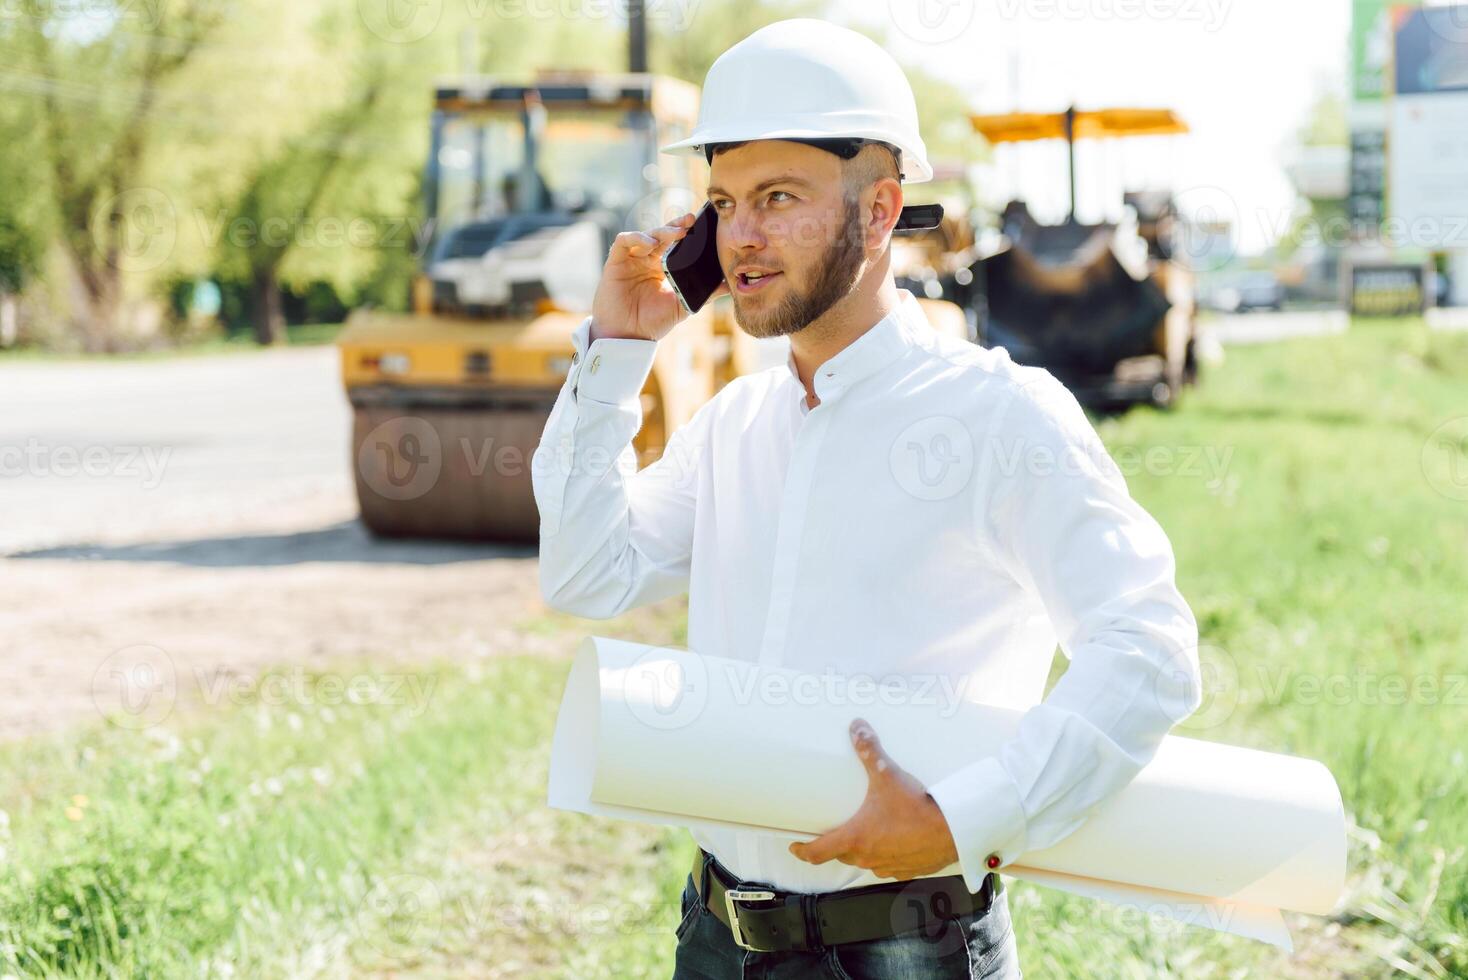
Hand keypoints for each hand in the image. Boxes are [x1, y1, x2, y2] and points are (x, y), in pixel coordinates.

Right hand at [589, 211, 728, 341]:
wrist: (629, 336)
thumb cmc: (653, 323)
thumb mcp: (682, 306)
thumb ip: (704, 295)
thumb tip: (729, 286)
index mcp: (663, 267)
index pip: (675, 244)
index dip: (686, 231)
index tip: (700, 224)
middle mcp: (647, 260)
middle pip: (662, 235)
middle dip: (676, 225)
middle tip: (690, 221)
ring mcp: (631, 260)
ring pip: (646, 235)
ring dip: (661, 231)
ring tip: (676, 233)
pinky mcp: (615, 262)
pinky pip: (624, 241)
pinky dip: (636, 237)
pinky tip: (649, 243)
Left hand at [788, 719, 958, 879]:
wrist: (954, 829)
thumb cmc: (918, 808)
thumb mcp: (887, 775)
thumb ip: (869, 751)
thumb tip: (857, 728)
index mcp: (856, 838)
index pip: (818, 853)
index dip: (803, 851)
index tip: (795, 846)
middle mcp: (868, 857)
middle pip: (842, 856)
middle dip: (834, 845)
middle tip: (831, 831)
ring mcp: (889, 866)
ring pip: (865, 862)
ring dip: (862, 850)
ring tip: (866, 833)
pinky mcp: (908, 870)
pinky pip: (889, 865)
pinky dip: (887, 855)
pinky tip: (894, 841)